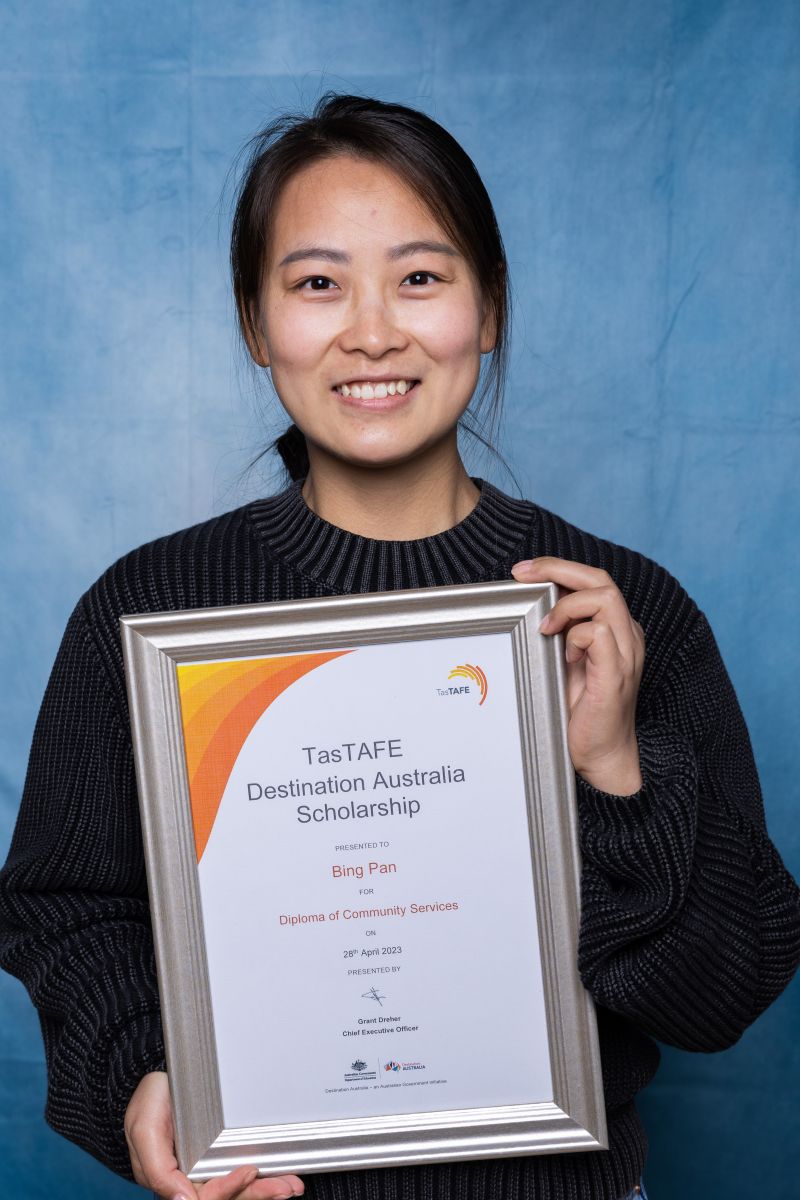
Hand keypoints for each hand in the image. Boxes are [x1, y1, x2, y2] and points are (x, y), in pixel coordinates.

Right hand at [125, 1072, 303, 1199]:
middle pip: (226, 1197)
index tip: (248, 1171)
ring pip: (238, 1190)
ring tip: (289, 1186)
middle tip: (283, 1187)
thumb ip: (159, 1170)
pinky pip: (242, 1172)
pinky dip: (264, 1177)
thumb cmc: (149, 1102)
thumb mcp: (144, 1131)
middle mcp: (191, 1179)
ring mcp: (207, 1168)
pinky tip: (283, 1177)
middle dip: (256, 1194)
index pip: (203, 1198)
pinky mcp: (220, 1155)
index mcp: (171, 1180)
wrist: (160, 1078)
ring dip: (265, 1190)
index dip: (227, 1189)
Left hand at [511, 557, 644, 795]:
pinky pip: (599, 633)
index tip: (523, 571)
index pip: (593, 581)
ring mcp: (625, 654)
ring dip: (567, 605)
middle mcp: (626, 636)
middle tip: (522, 574)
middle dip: (558, 568)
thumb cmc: (579, 713)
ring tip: (545, 627)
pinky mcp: (617, 674)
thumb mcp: (563, 662)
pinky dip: (575, 636)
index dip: (559, 568)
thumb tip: (528, 606)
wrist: (600, 756)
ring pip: (605, 597)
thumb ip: (557, 633)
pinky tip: (564, 656)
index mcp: (615, 630)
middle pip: (601, 579)